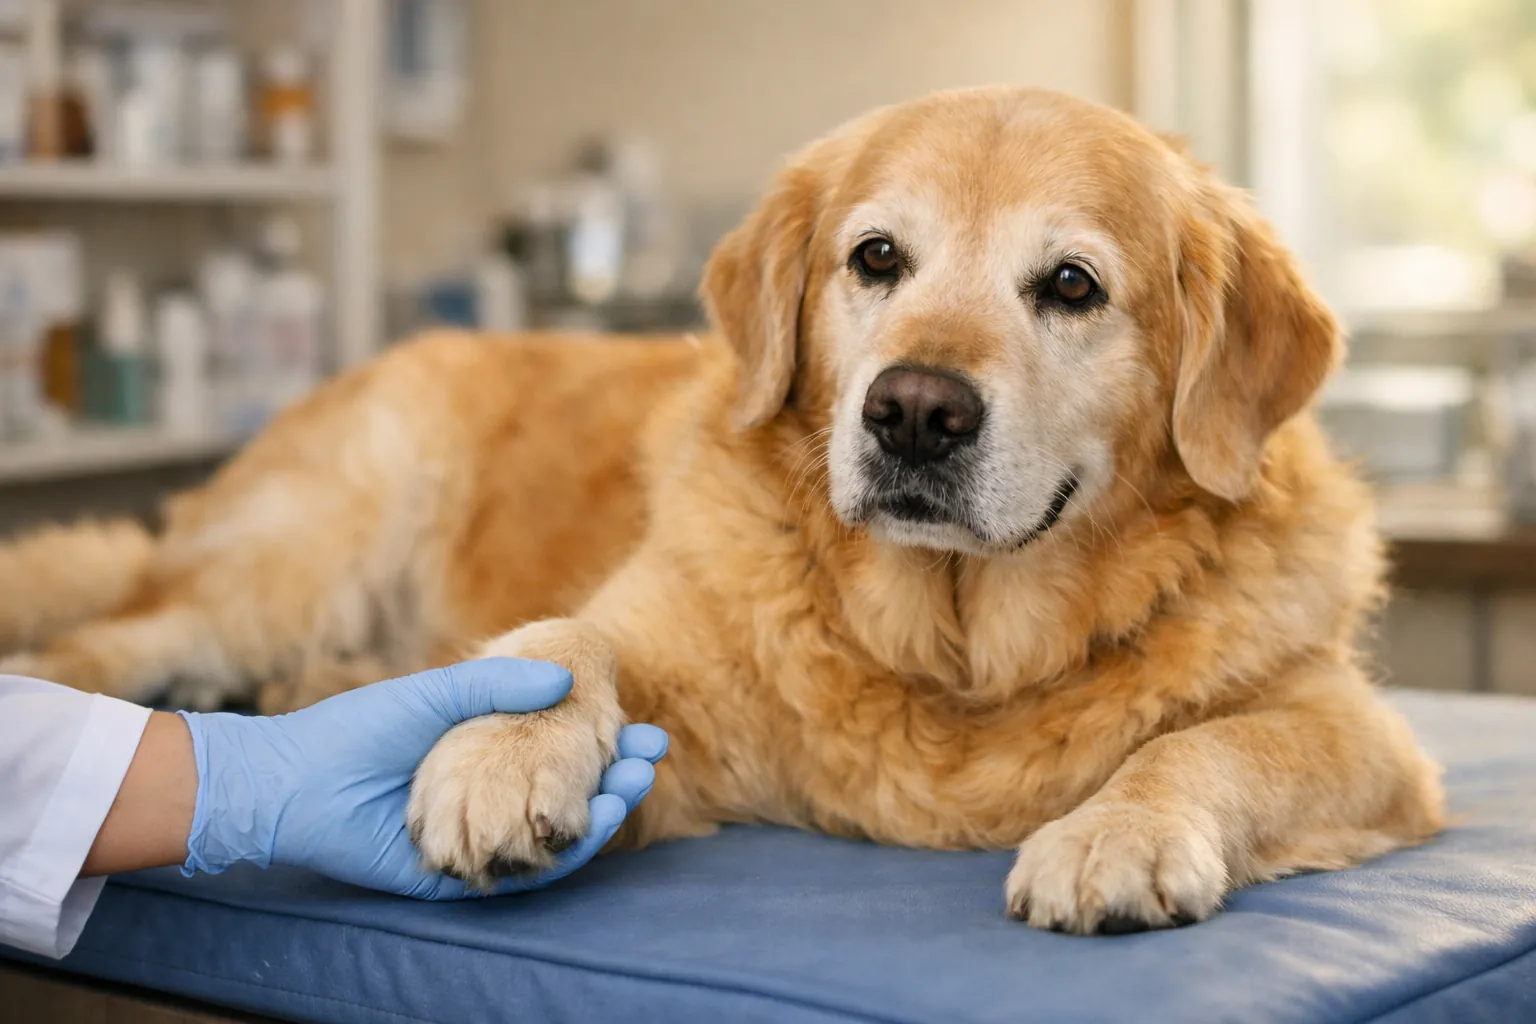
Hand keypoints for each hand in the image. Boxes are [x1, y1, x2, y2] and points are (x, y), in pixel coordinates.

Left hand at [178, 658, 665, 898]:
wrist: (295, 783)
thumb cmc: (359, 731)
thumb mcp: (438, 693)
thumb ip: (497, 686)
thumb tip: (566, 677)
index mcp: (483, 760)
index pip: (558, 756)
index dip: (602, 741)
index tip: (642, 723)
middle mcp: (487, 802)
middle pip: (566, 797)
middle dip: (615, 777)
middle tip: (651, 753)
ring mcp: (476, 839)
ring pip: (553, 835)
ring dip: (602, 811)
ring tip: (635, 781)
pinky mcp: (459, 877)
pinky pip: (523, 873)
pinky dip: (564, 851)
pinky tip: (596, 821)